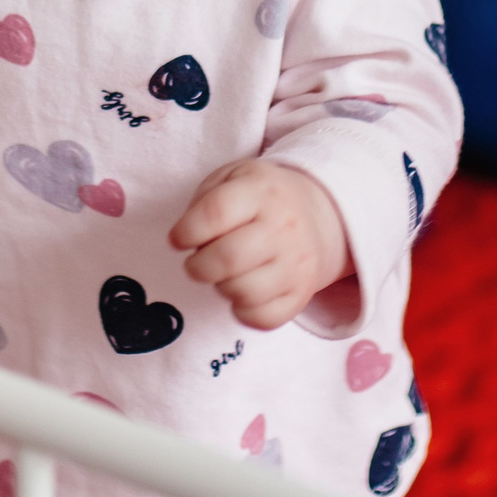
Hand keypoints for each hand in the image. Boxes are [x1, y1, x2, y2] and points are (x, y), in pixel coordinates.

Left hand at [168, 159, 350, 330]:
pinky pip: (262, 318)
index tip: (179, 239)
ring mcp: (296, 263)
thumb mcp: (232, 177)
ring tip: (226, 274)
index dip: (187, 231)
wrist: (318, 213)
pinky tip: (243, 291)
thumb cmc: (260, 198)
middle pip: (229, 258)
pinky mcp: (301, 294)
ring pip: (244, 293)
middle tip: (196, 263)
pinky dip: (243, 311)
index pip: (216, 213)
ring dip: (222, 287)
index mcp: (260, 191)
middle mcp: (284, 227)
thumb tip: (184, 240)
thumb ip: (203, 201)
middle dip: (198, 267)